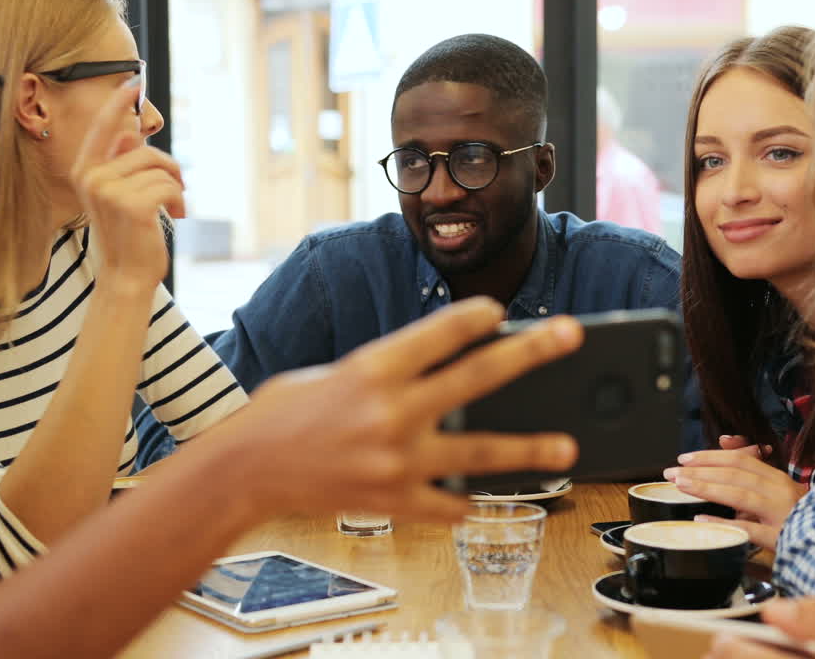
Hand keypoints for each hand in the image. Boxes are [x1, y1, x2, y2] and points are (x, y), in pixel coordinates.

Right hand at [68, 76, 183, 291]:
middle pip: (144, 150)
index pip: (102, 128)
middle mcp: (91, 176)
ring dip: (176, 188)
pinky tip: (175, 216)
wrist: (126, 275)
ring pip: (159, 168)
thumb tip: (130, 133)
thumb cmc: (127, 236)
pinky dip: (178, 200)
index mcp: (85, 171)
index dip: (117, 103)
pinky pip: (168, 185)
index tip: (133, 81)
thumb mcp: (119, 196)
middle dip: (169, 169)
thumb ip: (121, 165)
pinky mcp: (130, 203)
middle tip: (177, 190)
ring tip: (173, 208)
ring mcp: (108, 189)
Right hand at [221, 298, 582, 522]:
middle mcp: (391, 411)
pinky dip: (467, 500)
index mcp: (372, 369)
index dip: (476, 317)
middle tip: (569, 337)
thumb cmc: (282, 414)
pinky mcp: (392, 500)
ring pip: (479, 452)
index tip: (502, 310)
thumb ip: (386, 372)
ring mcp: (396, 460)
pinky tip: (484, 498)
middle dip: (530, 353)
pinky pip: (447, 504)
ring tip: (568, 447)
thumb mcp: (332, 374)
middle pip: (476, 377)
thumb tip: (438, 371)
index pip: (439, 333)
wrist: (244, 470)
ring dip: (528, 449)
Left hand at [663, 435, 802, 549]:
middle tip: (672, 472)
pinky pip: (748, 529)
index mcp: (778, 479)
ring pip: (741, 495)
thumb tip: (726, 440)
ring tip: (682, 486)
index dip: (711, 456)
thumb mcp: (777, 491)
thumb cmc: (799, 518)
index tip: (685, 458)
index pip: (741, 460)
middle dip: (701, 470)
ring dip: (708, 488)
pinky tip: (702, 519)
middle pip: (737, 473)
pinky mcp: (781, 538)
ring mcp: (782, 514)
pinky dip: (724, 523)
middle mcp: (781, 492)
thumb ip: (752, 469)